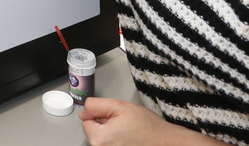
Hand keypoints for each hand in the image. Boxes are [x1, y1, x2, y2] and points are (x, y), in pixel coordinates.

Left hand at [79, 97, 215, 145]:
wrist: (165, 142)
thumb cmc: (146, 126)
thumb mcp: (119, 106)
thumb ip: (96, 106)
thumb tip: (83, 112)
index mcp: (99, 139)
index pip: (86, 121)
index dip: (100, 114)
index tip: (114, 115)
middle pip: (94, 131)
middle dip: (105, 124)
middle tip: (123, 122)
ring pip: (103, 137)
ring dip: (112, 132)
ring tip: (128, 131)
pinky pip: (111, 144)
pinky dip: (117, 140)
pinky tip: (129, 138)